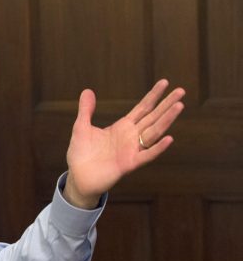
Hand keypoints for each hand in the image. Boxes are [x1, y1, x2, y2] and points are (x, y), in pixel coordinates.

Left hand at [63, 79, 185, 208]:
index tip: (165, 82)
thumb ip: (86, 110)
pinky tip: (168, 138)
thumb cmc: (81, 154)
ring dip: (166, 120)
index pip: (142, 108)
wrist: (78, 177)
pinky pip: (147, 155)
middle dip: (166, 104)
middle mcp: (131, 137)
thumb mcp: (81, 127)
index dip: (153, 95)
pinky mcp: (129, 164)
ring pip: (154, 132)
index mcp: (122, 127)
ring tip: (179, 106)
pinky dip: (157, 148)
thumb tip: (87, 91)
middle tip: (181, 91)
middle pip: (153, 117)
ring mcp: (132, 150)